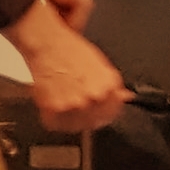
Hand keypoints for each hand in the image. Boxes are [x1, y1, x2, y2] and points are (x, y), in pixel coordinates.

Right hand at [6, 0, 129, 128]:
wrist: (46, 43)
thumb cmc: (69, 50)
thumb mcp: (100, 65)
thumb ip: (112, 86)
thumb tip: (124, 97)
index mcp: (109, 86)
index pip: (113, 112)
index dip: (104, 112)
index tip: (98, 111)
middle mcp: (95, 97)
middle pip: (95, 122)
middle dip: (87, 116)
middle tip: (76, 104)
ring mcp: (75, 105)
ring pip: (76, 126)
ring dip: (70, 118)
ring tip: (63, 101)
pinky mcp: (55, 109)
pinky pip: (56, 123)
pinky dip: (53, 117)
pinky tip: (53, 102)